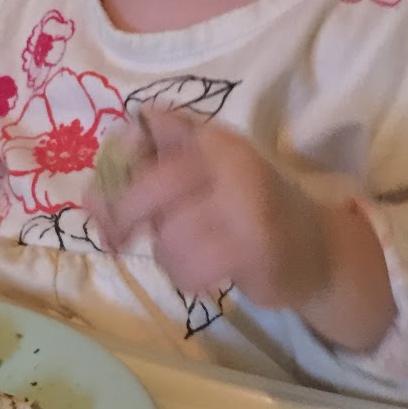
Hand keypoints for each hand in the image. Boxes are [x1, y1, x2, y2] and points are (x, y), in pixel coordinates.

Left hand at [87, 108, 394, 349]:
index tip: (98, 199)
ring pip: (168, 236)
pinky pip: (191, 268)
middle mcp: (230, 160)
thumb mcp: (203, 180)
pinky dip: (187, 278)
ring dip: (166, 256)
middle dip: (124, 219)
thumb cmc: (246, 211)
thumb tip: (89, 197)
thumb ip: (151, 176)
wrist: (317, 250)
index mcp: (212, 138)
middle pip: (149, 186)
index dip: (116, 164)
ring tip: (186, 258)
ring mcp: (245, 202)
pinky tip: (202, 276)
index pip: (150, 130)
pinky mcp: (254, 246)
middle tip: (118, 241)